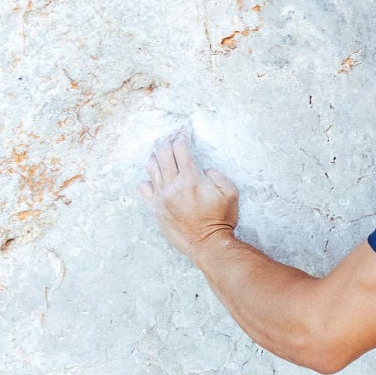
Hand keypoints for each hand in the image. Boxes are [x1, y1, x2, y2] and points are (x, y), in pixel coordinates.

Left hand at [147, 127, 239, 262]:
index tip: (185, 130)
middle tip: (172, 135)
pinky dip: (147, 178)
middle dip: (167, 139)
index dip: (182, 134)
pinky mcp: (156, 209)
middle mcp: (173, 185)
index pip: (180, 148)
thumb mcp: (230, 192)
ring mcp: (162, 197)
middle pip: (163, 152)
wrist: (208, 244)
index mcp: (191, 178)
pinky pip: (144, 189)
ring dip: (155, 154)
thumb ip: (217, 174)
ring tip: (159, 148)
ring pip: (151, 167)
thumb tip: (204, 169)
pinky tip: (153, 176)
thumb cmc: (221, 219)